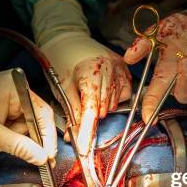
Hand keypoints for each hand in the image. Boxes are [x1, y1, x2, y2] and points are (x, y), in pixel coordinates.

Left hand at [0, 70, 56, 164]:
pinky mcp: (5, 101)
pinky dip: (11, 132)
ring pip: (27, 122)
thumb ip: (21, 147)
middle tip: (10, 146)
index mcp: (16, 87)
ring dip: (16, 136)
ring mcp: (11, 93)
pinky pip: (18, 120)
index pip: (43, 114)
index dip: (47, 138)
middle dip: (26, 137)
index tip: (48, 158)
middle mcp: (17, 86)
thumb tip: (43, 158)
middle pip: (37, 118)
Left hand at [32, 0, 131, 154]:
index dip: (87, 132)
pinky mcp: (126, 68)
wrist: (67, 37)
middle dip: (91, 116)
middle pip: (103, 109)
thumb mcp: (62, 87)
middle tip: (79, 109)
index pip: (91, 110)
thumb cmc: (61, 59)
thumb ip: (72, 111)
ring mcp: (121, 68)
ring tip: (89, 93)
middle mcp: (110, 69)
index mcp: (91, 72)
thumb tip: (75, 135)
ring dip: (102, 107)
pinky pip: (125, 93)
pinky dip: (114, 97)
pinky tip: (103, 90)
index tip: (84, 149)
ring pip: (114, 104)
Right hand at [125, 12, 186, 121]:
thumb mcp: (160, 30)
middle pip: (184, 96)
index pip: (155, 96)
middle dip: (186, 78)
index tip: (148, 117)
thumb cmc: (184, 27)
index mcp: (166, 73)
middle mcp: (183, 80)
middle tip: (186, 58)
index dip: (151, 108)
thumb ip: (144, 44)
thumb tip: (127, 58)